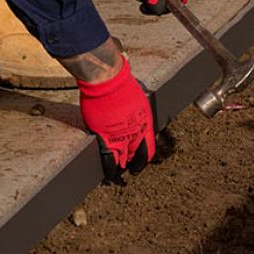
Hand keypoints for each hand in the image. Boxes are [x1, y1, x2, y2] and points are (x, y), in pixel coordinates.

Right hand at [77, 57, 154, 180]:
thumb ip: (137, 115)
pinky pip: (108, 160)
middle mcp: (135, 134)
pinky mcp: (104, 138)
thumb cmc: (122, 85)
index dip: (143, 158)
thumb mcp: (138, 101)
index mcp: (145, 124)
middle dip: (133, 165)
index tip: (140, 161)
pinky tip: (107, 172)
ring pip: (121, 162)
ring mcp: (119, 138)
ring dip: (120, 167)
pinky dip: (108, 168)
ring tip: (117, 172)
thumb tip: (134, 120)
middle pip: (136, 157)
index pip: (148, 150)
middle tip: (129, 169)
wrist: (108, 81)